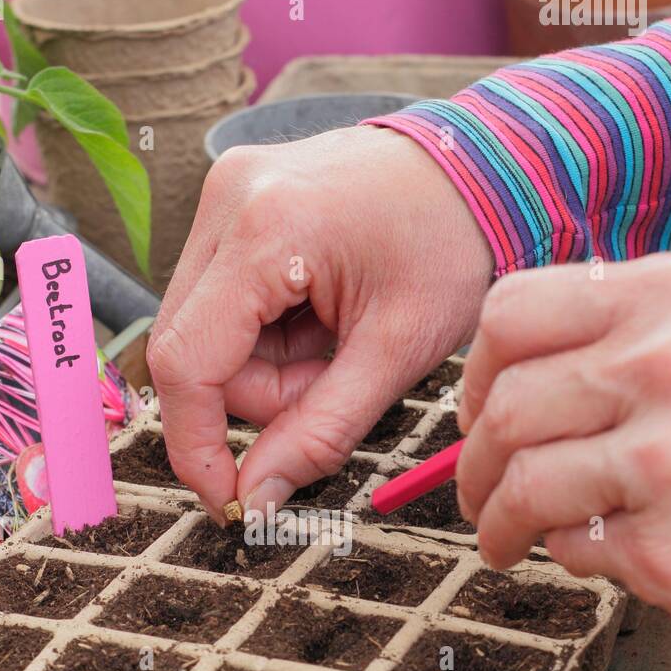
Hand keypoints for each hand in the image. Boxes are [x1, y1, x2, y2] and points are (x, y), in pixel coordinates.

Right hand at [147, 125, 491, 521]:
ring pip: (203, 333)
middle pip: (191, 350)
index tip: (227, 498)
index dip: (195, 444)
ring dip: (265, 366)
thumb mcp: (396, 354)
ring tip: (338, 340)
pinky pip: (220, 302)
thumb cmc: (453, 247)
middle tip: (336, 381)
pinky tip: (320, 315)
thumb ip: (318, 433)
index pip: (186, 362)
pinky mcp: (233, 200)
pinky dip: (266, 333)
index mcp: (265, 229)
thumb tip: (252, 500)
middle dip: (259, 395)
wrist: (484, 169)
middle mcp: (227, 198)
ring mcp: (225, 193)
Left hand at [456, 254, 670, 624]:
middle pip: (505, 413)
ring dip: (499, 522)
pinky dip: (575, 554)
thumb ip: (630, 332)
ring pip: (524, 489)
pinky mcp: (669, 550)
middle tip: (477, 493)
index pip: (511, 315)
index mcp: (669, 295)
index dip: (476, 371)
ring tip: (505, 539)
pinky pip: (576, 548)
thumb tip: (505, 382)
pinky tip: (614, 548)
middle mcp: (663, 370)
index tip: (477, 411)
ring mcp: (665, 463)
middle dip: (474, 465)